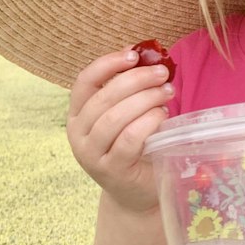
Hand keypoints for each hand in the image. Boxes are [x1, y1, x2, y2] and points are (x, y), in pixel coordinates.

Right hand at [67, 48, 174, 212]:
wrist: (135, 191)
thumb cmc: (133, 147)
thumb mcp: (126, 115)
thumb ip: (129, 89)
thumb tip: (144, 53)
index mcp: (77, 114)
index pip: (84, 82)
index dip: (107, 64)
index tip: (133, 55)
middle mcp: (78, 134)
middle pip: (103, 98)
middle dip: (136, 80)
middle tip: (163, 74)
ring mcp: (91, 154)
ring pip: (115, 117)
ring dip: (145, 99)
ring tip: (166, 93)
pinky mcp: (111, 170)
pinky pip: (129, 139)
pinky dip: (148, 122)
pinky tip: (162, 115)